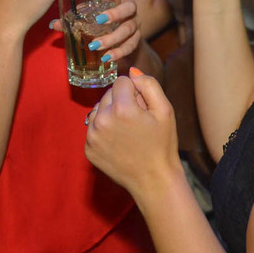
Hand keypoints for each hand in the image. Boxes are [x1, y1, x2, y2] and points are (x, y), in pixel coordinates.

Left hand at [47, 0, 143, 65]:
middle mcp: (129, 7)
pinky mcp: (135, 40)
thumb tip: (53, 24)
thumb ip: (72, 18)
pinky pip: (130, 46)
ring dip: (112, 37)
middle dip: (116, 13)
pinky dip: (118, 52)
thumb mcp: (87, 15)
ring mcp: (134, 23)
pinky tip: (106, 57)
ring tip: (95, 45)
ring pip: (129, 28)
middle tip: (99, 20)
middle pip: (129, 6)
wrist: (119, 41)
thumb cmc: (100, 21)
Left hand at [84, 69, 182, 197]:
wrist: (153, 180)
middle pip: (108, 94)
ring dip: (110, 115)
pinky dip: (104, 131)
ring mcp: (92, 136)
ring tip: (127, 132)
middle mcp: (102, 120)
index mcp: (121, 108)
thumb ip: (149, 84)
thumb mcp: (165, 110)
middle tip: (137, 122)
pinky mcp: (88, 149)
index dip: (136, 92)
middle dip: (122, 102)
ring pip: (98, 109)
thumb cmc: (162, 144)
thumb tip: (131, 71)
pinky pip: (93, 128)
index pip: (121, 81)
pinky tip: (118, 143)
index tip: (143, 109)